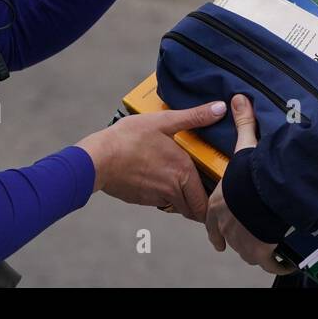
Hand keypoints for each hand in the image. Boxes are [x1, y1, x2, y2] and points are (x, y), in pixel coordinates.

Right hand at [78, 101, 226, 221]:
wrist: (97, 159)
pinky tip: (157, 178)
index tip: (216, 191)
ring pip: (178, 207)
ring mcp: (156, 198)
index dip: (214, 199)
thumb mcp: (164, 121)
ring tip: (180, 181)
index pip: (206, 201)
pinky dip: (163, 195)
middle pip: (194, 210)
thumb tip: (220, 108)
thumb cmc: (128, 138)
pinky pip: (160, 202)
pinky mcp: (142, 200)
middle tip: (203, 190)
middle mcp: (173, 189)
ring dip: (182, 199)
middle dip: (200, 204)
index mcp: (183, 171)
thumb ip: (195, 116)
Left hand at [205, 95, 296, 274]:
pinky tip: (283, 262)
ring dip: (254, 248)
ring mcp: (243, 241)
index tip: (219, 234)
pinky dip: (276, 263)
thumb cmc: (251, 173)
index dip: (216, 227)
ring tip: (265, 244)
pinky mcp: (260, 251)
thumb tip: (237, 98)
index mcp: (217, 205)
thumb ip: (242, 123)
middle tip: (246, 236)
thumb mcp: (245, 145)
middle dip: (237, 238)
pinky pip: (268, 262)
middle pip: (229, 238)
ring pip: (245, 250)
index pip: (211, 220)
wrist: (266, 194)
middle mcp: (227, 226)